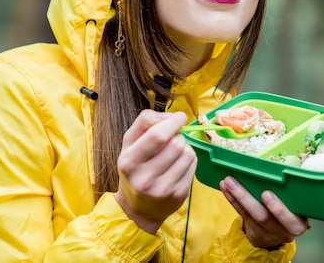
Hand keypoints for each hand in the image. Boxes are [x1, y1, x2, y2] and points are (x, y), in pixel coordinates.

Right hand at [115, 110, 196, 233]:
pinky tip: (178, 164)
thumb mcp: (129, 144)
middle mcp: (145, 178)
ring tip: (174, 153)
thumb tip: (170, 116)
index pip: (157, 136)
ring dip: (185, 147)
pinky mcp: (179, 194)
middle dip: (178, 135)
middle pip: (176, 144)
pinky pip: (194, 165)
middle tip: (172, 139)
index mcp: (129, 162)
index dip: (172, 122)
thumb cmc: (134, 169)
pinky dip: (189, 159)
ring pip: (188, 153)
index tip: (180, 116)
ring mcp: (163, 189)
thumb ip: (144, 122)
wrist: (138, 208)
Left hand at [220, 176, 323, 249]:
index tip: (269, 194)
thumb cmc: (299, 214)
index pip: (289, 219)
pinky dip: (230, 198)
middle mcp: (279, 229)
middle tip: (237, 182)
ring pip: (247, 213)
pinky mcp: (249, 224)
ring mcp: (263, 227)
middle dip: (248, 199)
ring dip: (236, 195)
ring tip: (228, 179)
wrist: (276, 235)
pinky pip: (238, 212)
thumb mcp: (317, 213)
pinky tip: (224, 184)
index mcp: (298, 225)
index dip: (279, 208)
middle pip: (263, 215)